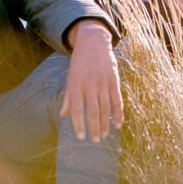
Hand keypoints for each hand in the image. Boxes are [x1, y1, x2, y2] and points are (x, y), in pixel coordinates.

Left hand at [60, 20, 122, 141]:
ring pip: (106, 108)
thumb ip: (68, 97)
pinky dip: (118, 113)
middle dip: (94, 128)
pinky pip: (117, 100)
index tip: (81, 137)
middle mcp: (90, 85)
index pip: (78, 110)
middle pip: (93, 112)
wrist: (93, 43)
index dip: (79, 125)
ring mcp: (103, 83)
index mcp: (77, 86)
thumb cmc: (79, 63)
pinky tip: (118, 124)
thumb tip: (64, 115)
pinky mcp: (114, 80)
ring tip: (105, 135)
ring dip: (106, 124)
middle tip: (95, 141)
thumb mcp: (70, 78)